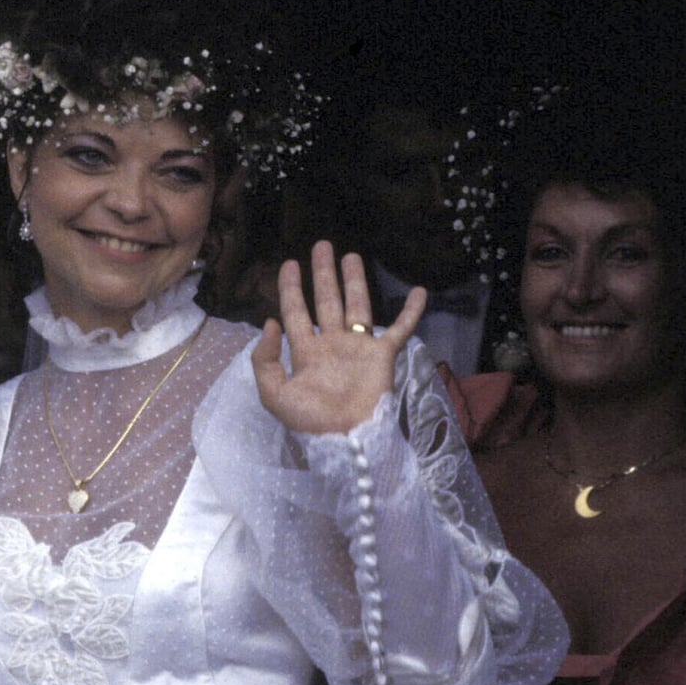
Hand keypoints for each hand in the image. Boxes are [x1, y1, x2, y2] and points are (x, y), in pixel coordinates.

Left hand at [251, 241, 423, 433]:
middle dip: (323, 274)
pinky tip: (420, 291)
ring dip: (355, 281)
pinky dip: (411, 311)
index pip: (296, 312)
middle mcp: (332, 345)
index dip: (291, 288)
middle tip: (322, 246)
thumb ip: (265, 359)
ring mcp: (358, 348)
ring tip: (351, 255)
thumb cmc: (310, 420)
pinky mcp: (383, 355)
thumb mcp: (274, 393)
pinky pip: (400, 329)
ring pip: (357, 306)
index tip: (289, 264)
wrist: (346, 439)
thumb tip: (270, 322)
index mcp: (306, 352)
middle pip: (326, 301)